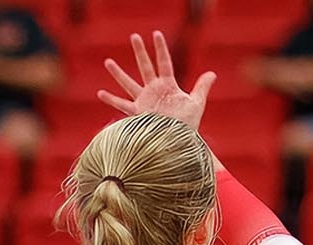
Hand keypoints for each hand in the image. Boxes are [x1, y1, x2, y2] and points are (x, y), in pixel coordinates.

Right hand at [98, 31, 215, 130]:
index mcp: (168, 85)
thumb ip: (202, 87)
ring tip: (108, 61)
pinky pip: (122, 105)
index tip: (156, 34)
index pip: (164, 62)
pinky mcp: (137, 114)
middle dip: (140, 52)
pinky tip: (100, 93)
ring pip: (129, 83)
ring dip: (118, 73)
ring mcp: (144, 101)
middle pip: (145, 66)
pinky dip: (111, 100)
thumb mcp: (196, 104)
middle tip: (134, 36)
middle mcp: (154, 91)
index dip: (160, 48)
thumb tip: (212, 73)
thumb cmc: (188, 125)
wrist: (177, 143)